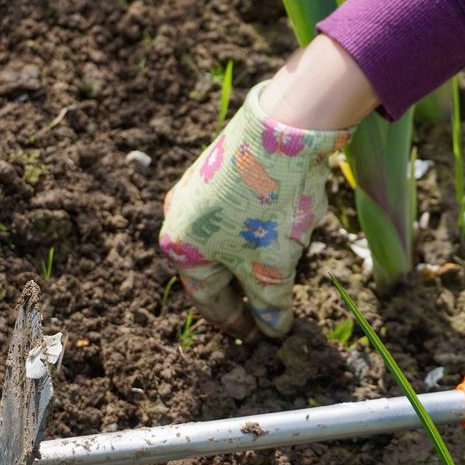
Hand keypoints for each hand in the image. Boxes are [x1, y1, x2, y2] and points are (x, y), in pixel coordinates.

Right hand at [159, 81, 351, 338]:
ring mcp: (197, 189)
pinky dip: (258, 230)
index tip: (259, 337)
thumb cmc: (268, 207)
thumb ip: (270, 305)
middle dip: (245, 290)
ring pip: (228, 240)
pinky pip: (237, 213)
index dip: (237, 323)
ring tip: (283, 269)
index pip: (209, 301)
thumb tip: (273, 329)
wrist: (283, 128)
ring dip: (253, 259)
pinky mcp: (220, 167)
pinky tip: (285, 229)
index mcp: (180, 249)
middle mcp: (179, 217)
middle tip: (268, 311)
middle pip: (215, 269)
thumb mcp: (271, 268)